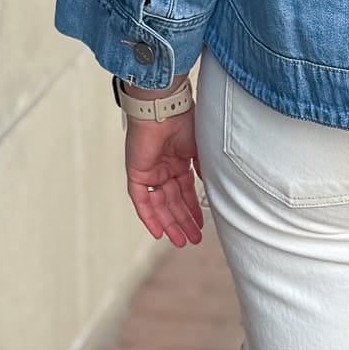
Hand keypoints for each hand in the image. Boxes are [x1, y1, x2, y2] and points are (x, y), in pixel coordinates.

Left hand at [125, 109, 203, 247]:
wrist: (165, 109)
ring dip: (170, 223)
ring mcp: (150, 172)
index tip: (201, 225)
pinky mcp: (138, 174)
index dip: (193, 209)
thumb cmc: (184, 121)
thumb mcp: (200, 150)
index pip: (185, 192)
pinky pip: (142, 201)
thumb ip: (203, 170)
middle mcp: (163, 168)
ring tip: (181, 240)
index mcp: (178, 161)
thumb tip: (210, 188)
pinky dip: (149, 217)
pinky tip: (159, 232)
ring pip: (159, 205)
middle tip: (193, 239)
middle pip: (173, 202)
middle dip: (183, 221)